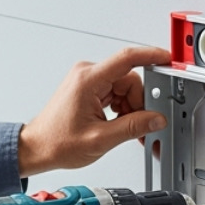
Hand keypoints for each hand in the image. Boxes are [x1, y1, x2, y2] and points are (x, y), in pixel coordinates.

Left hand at [17, 46, 168, 176]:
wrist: (37, 148)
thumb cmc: (57, 142)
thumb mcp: (101, 139)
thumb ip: (133, 127)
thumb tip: (155, 119)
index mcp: (88, 80)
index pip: (127, 58)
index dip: (151, 56)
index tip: (167, 58)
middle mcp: (87, 75)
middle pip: (129, 80)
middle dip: (138, 104)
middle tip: (139, 126)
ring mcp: (88, 81)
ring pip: (124, 89)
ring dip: (130, 109)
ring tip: (124, 130)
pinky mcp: (88, 89)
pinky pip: (115, 93)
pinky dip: (122, 109)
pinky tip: (118, 125)